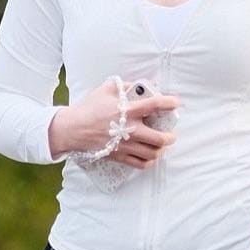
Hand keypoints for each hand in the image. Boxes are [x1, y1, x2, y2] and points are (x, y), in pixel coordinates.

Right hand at [52, 79, 180, 165]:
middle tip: (170, 134)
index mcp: (128, 110)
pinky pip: (141, 164)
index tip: (176, 103)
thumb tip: (141, 86)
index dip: (170, 103)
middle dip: (170, 137)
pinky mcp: (120, 156)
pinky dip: (149, 161)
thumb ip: (125, 85)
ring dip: (161, 150)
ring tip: (160, 145)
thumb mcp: (107, 89)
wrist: (73, 129)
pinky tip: (149, 156)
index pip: (155, 105)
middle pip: (160, 139)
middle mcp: (130, 130)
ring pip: (153, 154)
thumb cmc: (90, 107)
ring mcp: (125, 145)